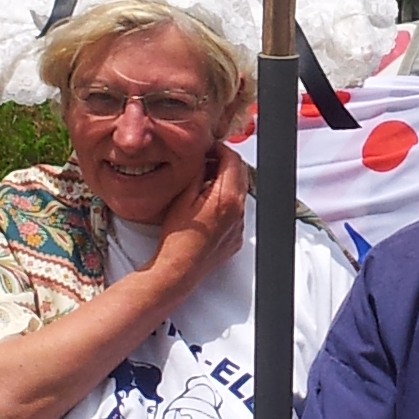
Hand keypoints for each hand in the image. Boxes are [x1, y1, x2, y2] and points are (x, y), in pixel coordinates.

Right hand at [147, 145, 248, 305]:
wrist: (179, 269)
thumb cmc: (177, 239)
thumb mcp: (183, 198)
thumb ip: (197, 174)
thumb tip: (203, 159)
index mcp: (226, 198)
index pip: (232, 161)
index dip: (220, 149)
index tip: (209, 148)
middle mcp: (238, 211)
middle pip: (241, 174)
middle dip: (225, 163)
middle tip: (206, 162)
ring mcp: (239, 225)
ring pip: (240, 193)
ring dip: (226, 183)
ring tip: (204, 184)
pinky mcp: (236, 237)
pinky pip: (236, 212)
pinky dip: (226, 202)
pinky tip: (207, 206)